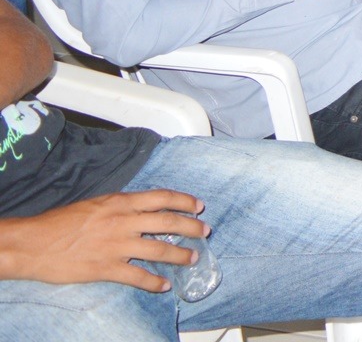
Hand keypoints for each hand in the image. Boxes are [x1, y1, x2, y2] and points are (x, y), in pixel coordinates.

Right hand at [0, 191, 206, 291]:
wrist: (33, 243)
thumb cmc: (60, 223)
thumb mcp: (96, 205)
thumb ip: (121, 207)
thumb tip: (143, 209)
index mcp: (119, 202)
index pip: (161, 197)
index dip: (184, 201)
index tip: (199, 205)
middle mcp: (122, 221)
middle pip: (167, 221)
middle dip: (191, 227)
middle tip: (206, 231)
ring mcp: (115, 245)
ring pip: (158, 249)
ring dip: (179, 254)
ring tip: (192, 258)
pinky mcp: (105, 268)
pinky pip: (137, 276)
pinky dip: (153, 282)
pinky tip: (163, 285)